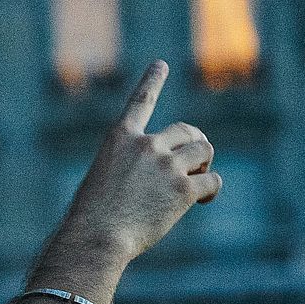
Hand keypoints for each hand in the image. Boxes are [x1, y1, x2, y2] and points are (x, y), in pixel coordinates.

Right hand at [62, 61, 221, 262]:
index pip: (140, 102)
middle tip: (196, 163)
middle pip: (186, 131)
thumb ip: (132, 170)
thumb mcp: (103, 181)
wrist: (96, 239)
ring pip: (204, 151)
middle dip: (195, 144)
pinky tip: (203, 201)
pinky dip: (211, 190)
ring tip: (196, 182)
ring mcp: (166, 166)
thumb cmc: (92, 218)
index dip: (152, 81)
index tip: (161, 64)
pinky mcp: (183, 190)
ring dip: (204, 164)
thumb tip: (170, 180)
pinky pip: (212, 181)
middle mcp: (146, 145)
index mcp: (120, 139)